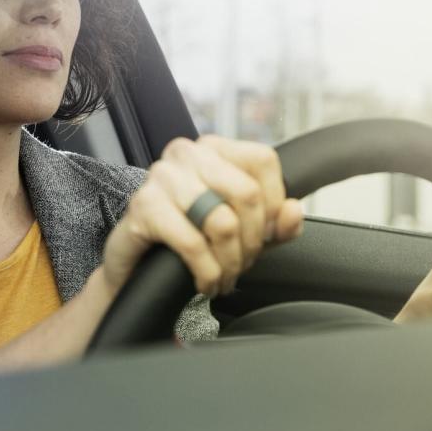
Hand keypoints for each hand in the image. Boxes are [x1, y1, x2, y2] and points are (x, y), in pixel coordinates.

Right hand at [101, 135, 304, 297]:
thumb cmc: (192, 239)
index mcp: (214, 148)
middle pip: (246, 193)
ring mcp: (162, 176)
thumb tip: (293, 211)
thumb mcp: (243, 232)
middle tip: (243, 264)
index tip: (267, 235)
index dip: (274, 203)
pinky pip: (192, 243)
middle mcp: (186, 153)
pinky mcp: (143, 206)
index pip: (262, 161)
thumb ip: (275, 223)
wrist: (138, 265)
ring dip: (230, 261)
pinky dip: (207, 271)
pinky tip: (206, 282)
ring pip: (222, 221)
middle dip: (252, 241)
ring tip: (225, 277)